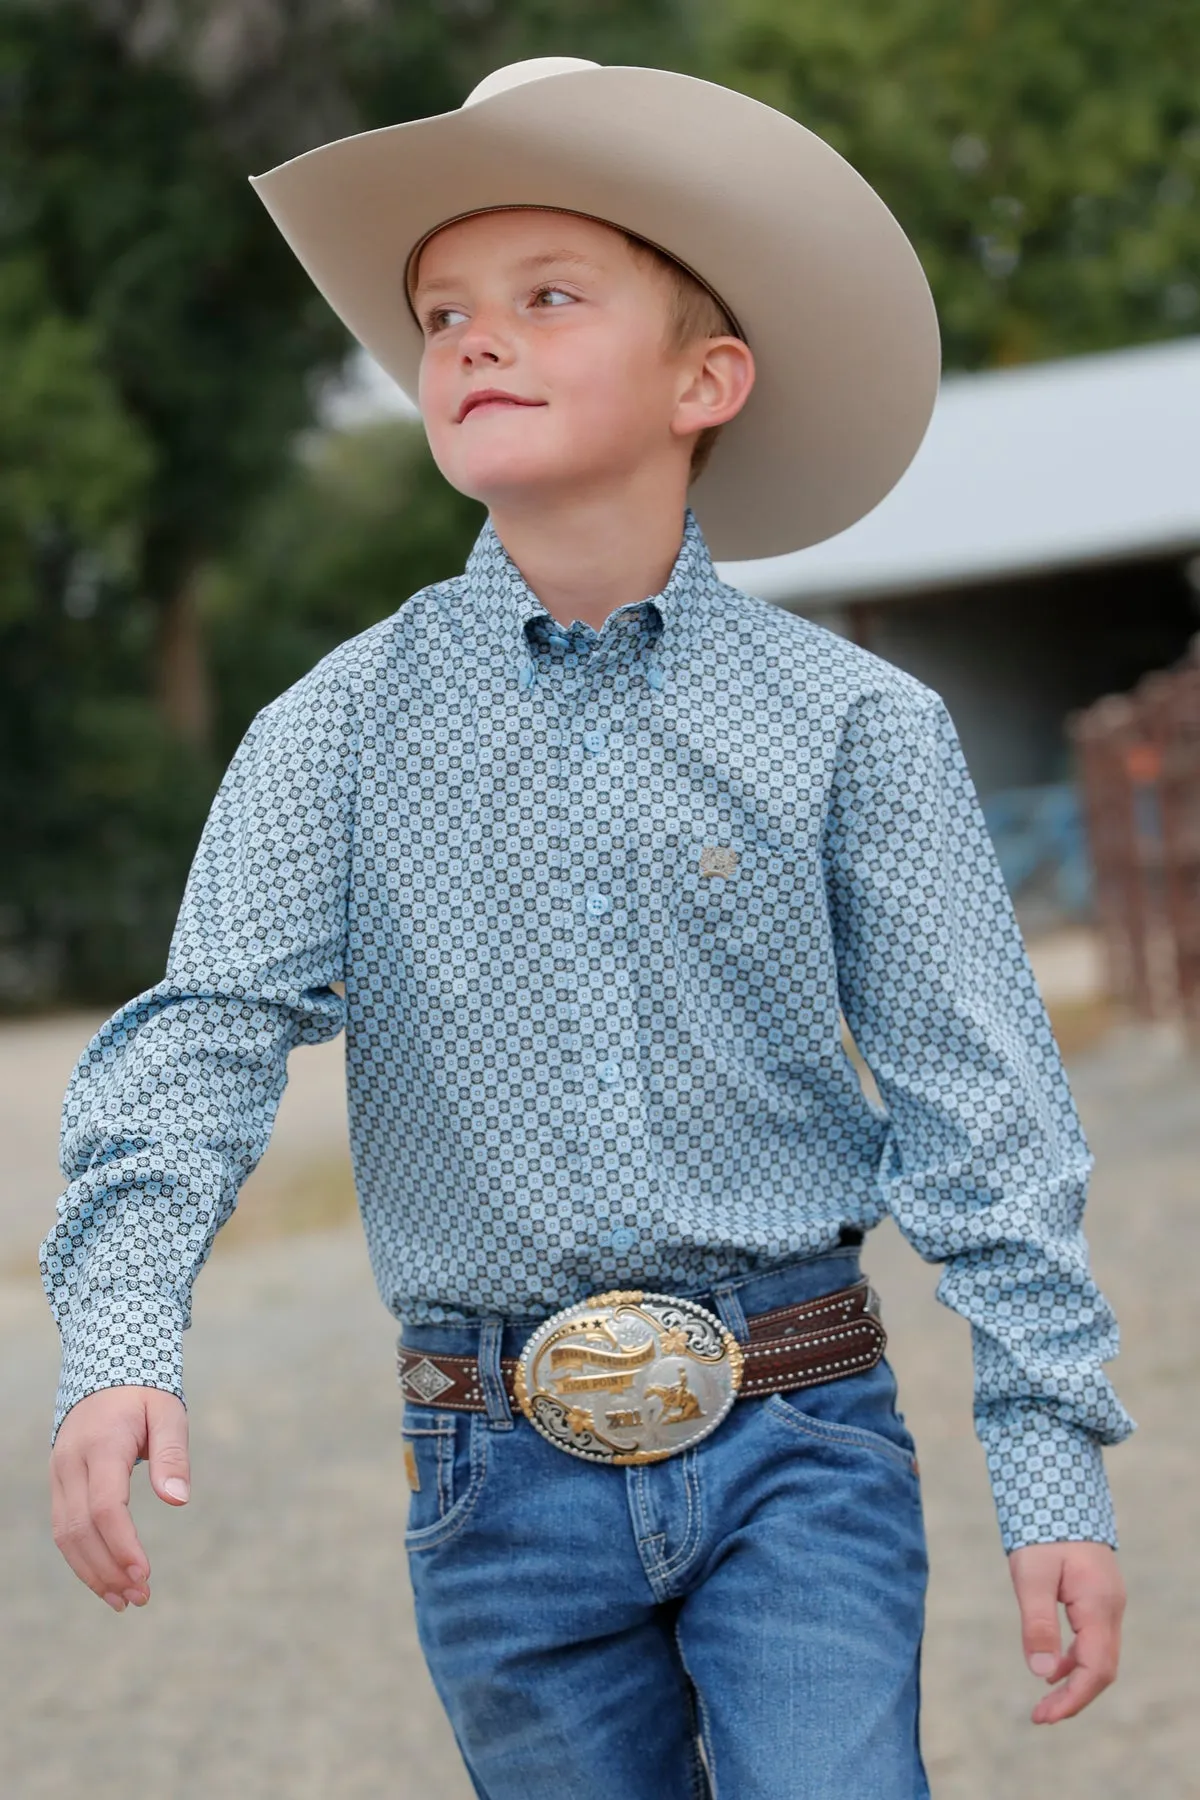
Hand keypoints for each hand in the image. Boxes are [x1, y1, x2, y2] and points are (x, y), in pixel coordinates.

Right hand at [49, 1386, 189, 1611]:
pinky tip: (106, 1580)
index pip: (105, 1506)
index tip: (145, 1573)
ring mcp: (59, 1474)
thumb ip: (172, 1453)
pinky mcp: (59, 1484)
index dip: (122, 1545)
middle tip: (141, 1597)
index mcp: (101, 1445)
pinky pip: (64, 1528)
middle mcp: (71, 1463)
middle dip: (109, 1569)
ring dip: (93, 1572)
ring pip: (65, 1536)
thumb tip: (178, 1499)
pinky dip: (82, 1559)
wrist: (104, 1370)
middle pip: (80, 1529)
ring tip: (125, 1600)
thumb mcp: (168, 1411)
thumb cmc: (143, 1392)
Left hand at [1008, 1541, 1124, 1722]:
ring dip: (1074, 1680)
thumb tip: (1041, 1671)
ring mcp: (1108, 1603)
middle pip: (1102, 1669)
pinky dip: (1075, 1659)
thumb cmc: (1042, 1529)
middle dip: (1073, 1697)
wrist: (1058, 1491)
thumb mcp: (1031, 1575)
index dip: (1072, 1699)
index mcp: (1099, 1606)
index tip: (1042, 1716)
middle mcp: (1111, 1608)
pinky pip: (1094, 1640)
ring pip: (1100, 1656)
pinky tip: (1053, 1666)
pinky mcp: (1098, 1597)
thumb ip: (1037, 1622)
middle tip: (1040, 1715)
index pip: (1096, 1669)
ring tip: (1044, 1700)